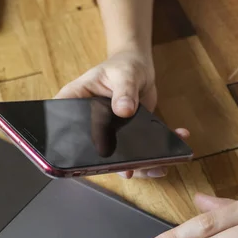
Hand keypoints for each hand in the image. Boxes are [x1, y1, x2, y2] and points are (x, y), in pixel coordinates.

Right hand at [56, 47, 188, 177]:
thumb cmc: (124, 66)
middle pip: (93, 151)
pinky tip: (174, 145)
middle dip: (114, 165)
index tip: (89, 162)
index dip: (70, 147)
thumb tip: (124, 110)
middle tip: (130, 172)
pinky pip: (138, 152)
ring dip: (141, 165)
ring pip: (119, 158)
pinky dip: (157, 154)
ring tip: (159, 167)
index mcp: (75, 104)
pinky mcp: (126, 138)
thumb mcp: (124, 74)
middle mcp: (88, 125)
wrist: (139, 68)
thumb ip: (124, 91)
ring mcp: (107, 135)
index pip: (63, 126)